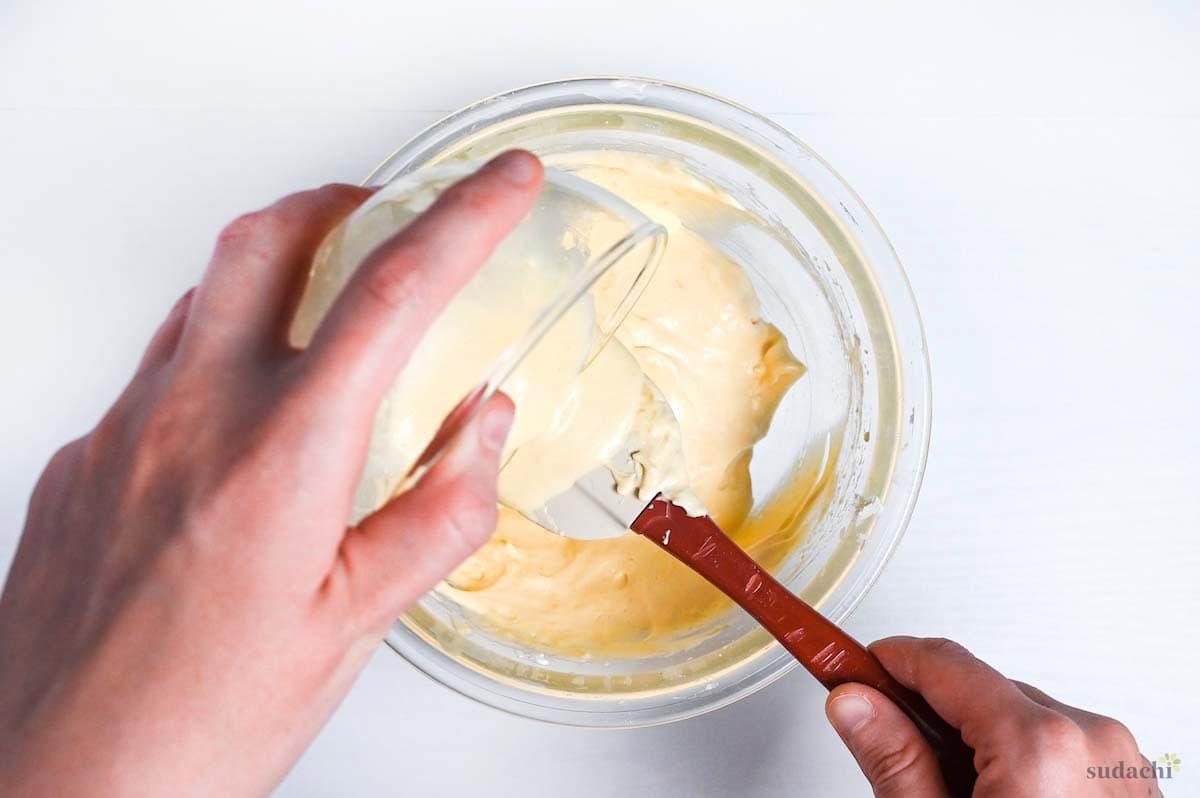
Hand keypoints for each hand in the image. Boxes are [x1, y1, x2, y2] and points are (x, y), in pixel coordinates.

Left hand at [0, 151, 543, 795]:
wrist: (59, 786)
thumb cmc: (199, 727)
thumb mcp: (358, 626)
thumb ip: (438, 512)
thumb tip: (480, 427)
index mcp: (279, 457)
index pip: (393, 295)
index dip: (464, 218)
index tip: (506, 182)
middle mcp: (188, 418)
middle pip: (268, 240)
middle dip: (344, 201)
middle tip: (392, 215)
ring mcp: (120, 432)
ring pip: (206, 296)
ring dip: (278, 278)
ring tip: (329, 321)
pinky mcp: (80, 461)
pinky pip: (157, 368)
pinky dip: (220, 357)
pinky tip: (244, 424)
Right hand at [826, 636, 1159, 796]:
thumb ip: (894, 761)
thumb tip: (856, 707)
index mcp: (1039, 744)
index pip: (942, 662)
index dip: (885, 662)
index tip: (850, 668)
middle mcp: (1091, 741)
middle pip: (983, 692)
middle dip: (933, 718)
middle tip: (897, 761)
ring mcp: (1120, 766)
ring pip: (1023, 720)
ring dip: (981, 746)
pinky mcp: (1132, 787)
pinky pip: (1063, 751)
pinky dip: (1024, 768)